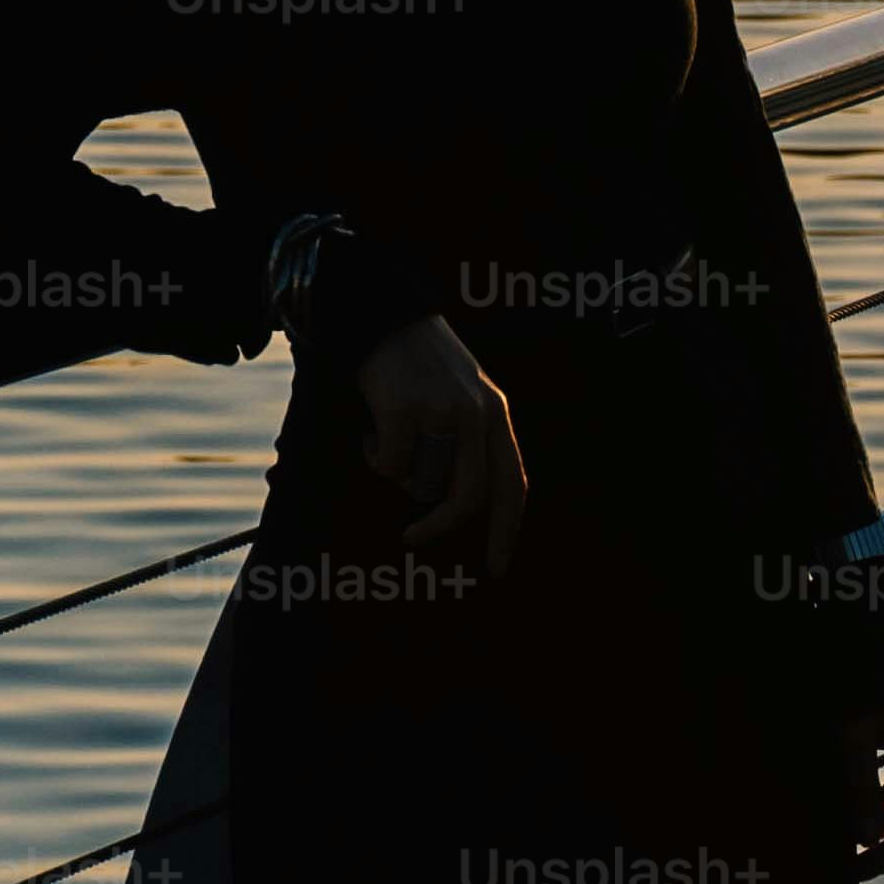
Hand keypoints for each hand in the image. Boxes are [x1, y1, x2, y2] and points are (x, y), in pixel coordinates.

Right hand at [357, 315, 526, 577]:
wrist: (381, 314)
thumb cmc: (417, 365)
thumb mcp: (462, 396)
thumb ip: (472, 442)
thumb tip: (461, 506)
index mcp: (497, 414)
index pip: (513, 485)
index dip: (506, 532)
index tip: (496, 568)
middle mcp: (476, 414)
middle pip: (467, 498)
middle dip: (439, 527)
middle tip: (412, 539)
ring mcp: (441, 412)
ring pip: (421, 483)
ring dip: (398, 472)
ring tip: (389, 437)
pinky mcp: (403, 410)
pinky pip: (388, 464)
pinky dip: (373, 455)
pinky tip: (371, 427)